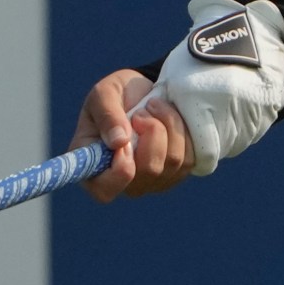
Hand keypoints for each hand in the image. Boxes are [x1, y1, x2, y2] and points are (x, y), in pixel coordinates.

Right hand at [70, 68, 191, 201]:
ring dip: (169, 124)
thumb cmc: (116, 96)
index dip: (120, 172)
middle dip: (152, 131)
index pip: (104, 191)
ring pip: (173, 161)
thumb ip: (107, 115)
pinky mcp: (176, 173)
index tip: (124, 142)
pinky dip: (183, 131)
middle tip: (142, 111)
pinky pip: (190, 157)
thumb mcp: (103, 95)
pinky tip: (169, 118)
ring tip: (155, 107)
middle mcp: (123, 182)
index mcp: (94, 168)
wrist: (142, 93)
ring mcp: (152, 181)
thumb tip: (119, 142)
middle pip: (149, 171)